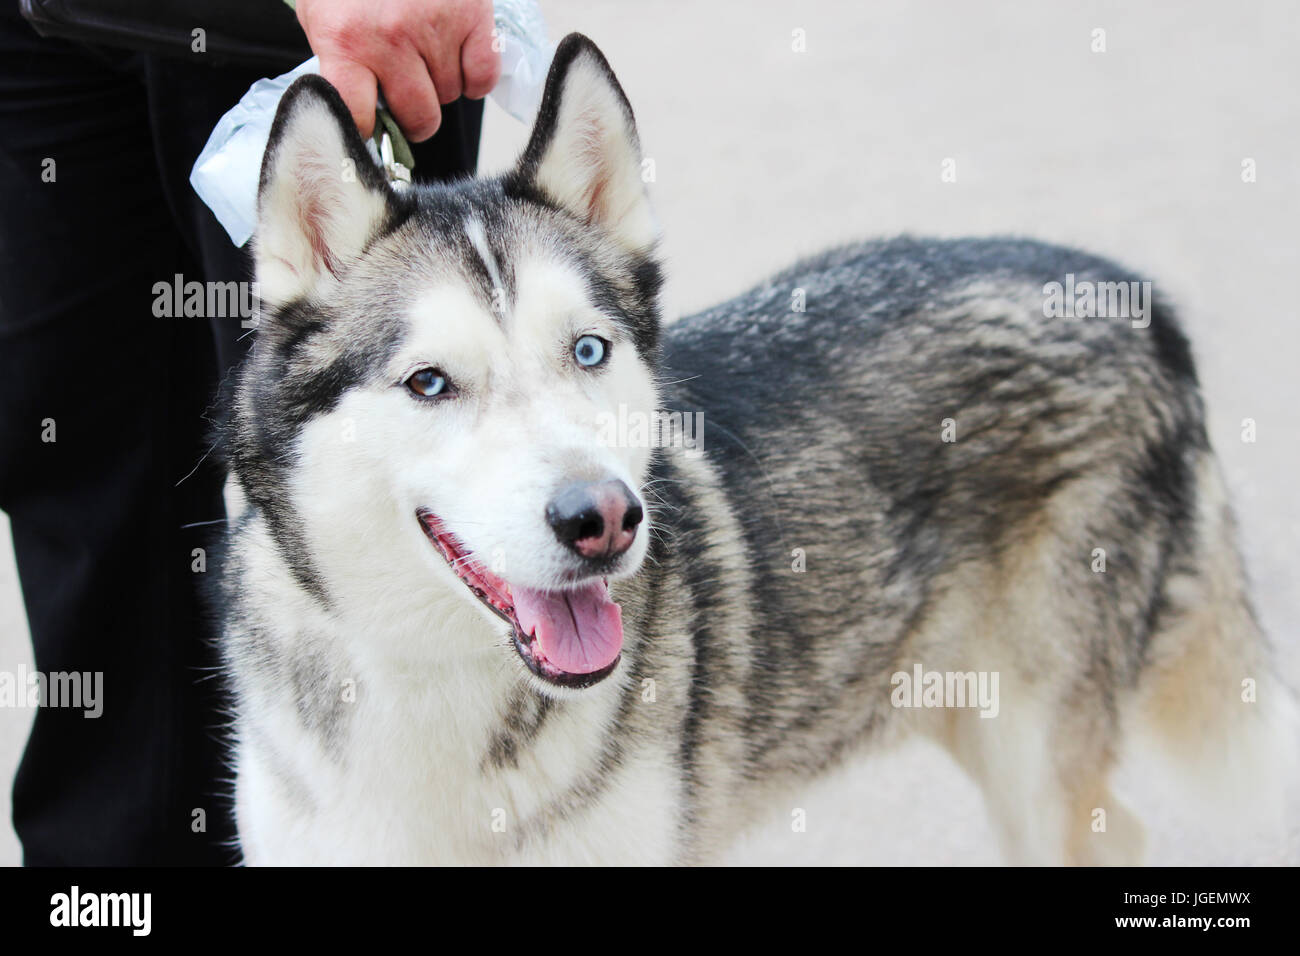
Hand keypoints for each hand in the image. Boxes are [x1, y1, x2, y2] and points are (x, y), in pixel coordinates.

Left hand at [296, 0, 500, 141]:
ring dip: (442, 83)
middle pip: (419, 118)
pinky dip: (475, 76)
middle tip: (408, 90)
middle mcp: (390, 39)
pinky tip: (459, 56)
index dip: (367, 130)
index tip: (372, 129)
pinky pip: (482, 78)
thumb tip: (361, 114)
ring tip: (428, 50)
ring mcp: (435, 28)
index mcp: (344, 40)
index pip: (358, 118)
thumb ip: (337, 62)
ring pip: (450, 96)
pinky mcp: (472, 15)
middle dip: (416, 113)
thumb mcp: (324, 13)